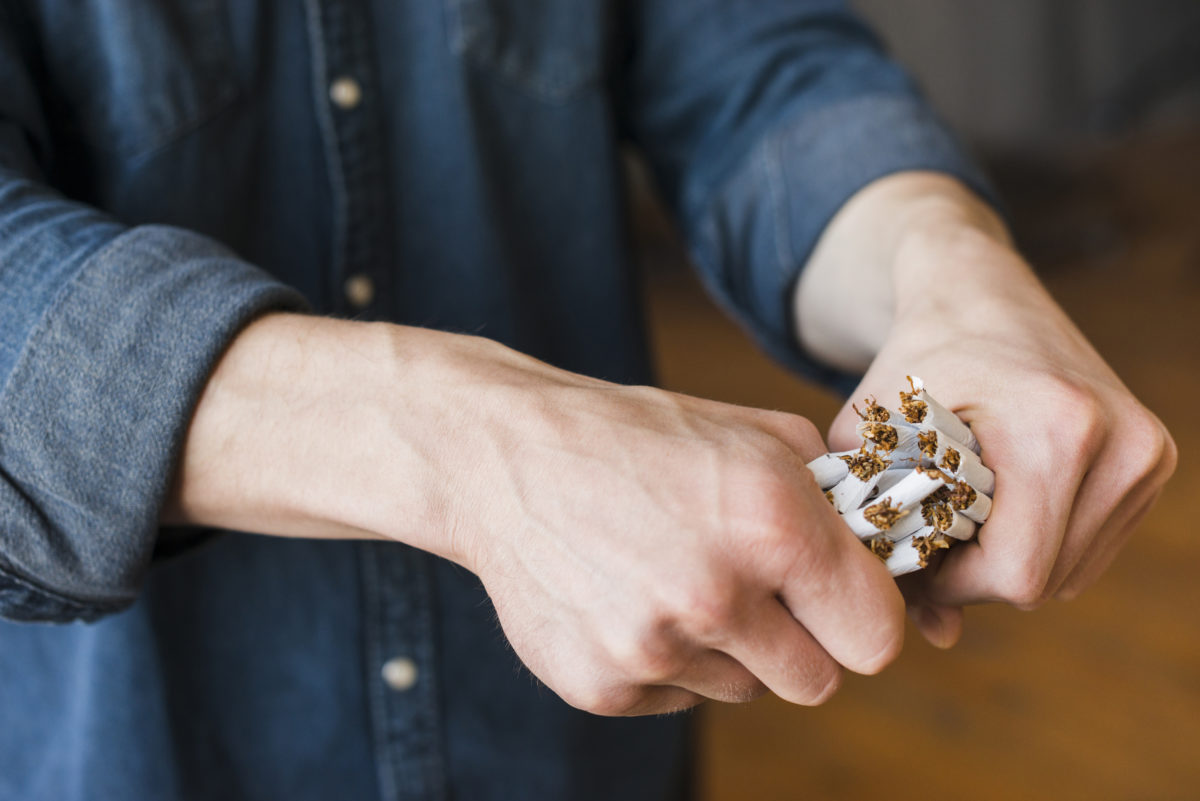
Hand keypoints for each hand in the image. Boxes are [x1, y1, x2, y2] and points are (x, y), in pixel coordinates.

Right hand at [166, 315, 906, 715]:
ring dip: (728, 648)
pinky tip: (629, 596)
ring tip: (676, 577)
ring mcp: (653, 649)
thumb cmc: (634, 436)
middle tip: (755, 590)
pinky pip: (676, 697)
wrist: (502, 458)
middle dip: (799, 640)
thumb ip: (830, 494)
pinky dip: (666, 660)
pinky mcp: (603, 685)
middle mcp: (716, 597)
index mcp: (772, 525)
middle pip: (816, 681)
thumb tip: (878, 549)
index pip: (878, 640)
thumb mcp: (747, 431)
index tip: (839, 601)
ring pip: (743, 690)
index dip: (864, 618)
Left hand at [828, 221, 1175, 646]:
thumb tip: (938, 638)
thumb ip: (883, 531)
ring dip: (1007, 563)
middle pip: (1045, 580)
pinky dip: (1040, 543)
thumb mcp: (872, 436)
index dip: (952, 586)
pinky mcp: (1154, 458)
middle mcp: (1121, 441)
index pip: (1016, 573)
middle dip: (975, 578)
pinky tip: (999, 505)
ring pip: (1071, 572)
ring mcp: (1147, 451)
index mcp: (1058, 428)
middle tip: (928, 539)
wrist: (976, 293)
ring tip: (959, 515)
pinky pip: (1090, 546)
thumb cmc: (915, 362)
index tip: (911, 558)